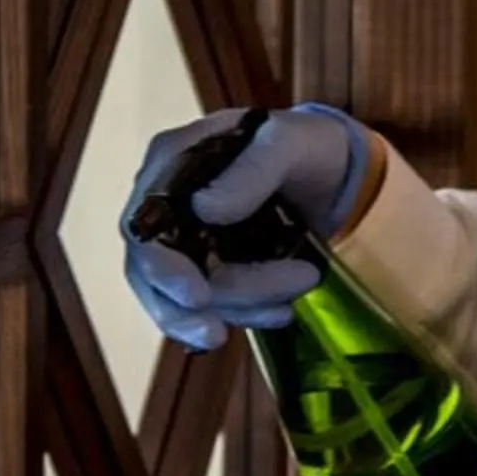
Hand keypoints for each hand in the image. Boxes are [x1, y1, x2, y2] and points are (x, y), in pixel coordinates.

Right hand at [121, 104, 371, 352]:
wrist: (334, 171)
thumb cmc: (304, 145)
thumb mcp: (288, 143)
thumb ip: (252, 170)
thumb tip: (205, 209)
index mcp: (172, 162)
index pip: (142, 223)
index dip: (161, 267)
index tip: (198, 296)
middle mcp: (168, 204)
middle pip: (153, 272)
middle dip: (187, 310)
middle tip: (222, 333)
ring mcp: (186, 239)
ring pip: (182, 298)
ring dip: (231, 312)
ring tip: (284, 309)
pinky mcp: (211, 267)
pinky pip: (211, 306)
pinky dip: (243, 317)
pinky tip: (279, 313)